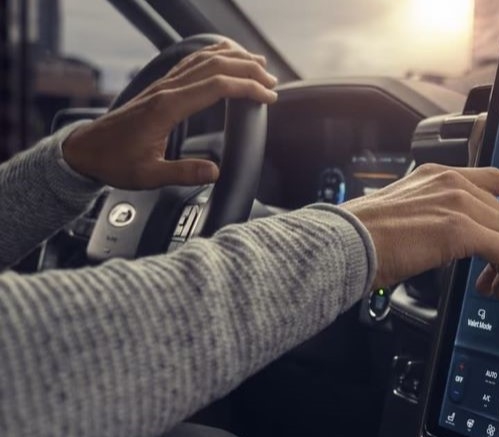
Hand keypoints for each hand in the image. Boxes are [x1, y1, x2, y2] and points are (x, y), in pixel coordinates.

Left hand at [62, 40, 278, 189]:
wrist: (85, 151)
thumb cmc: (114, 162)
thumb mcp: (148, 176)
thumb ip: (183, 173)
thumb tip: (215, 172)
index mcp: (167, 107)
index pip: (216, 86)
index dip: (247, 88)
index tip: (268, 96)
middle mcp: (166, 90)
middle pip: (215, 66)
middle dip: (247, 70)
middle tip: (272, 81)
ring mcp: (163, 85)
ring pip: (203, 59)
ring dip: (234, 59)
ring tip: (258, 65)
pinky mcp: (161, 88)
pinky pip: (192, 63)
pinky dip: (215, 57)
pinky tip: (226, 59)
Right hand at [342, 164, 498, 298]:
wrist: (344, 243)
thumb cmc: (363, 236)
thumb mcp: (404, 213)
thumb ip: (433, 214)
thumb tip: (451, 238)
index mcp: (437, 174)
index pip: (493, 177)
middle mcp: (451, 181)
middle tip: (492, 276)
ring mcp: (456, 202)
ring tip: (490, 287)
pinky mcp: (458, 229)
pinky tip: (493, 288)